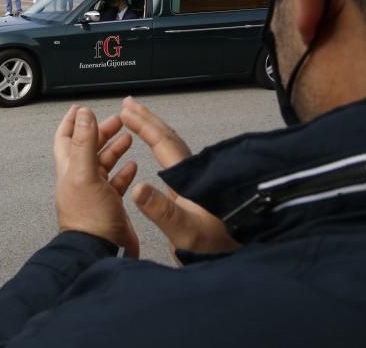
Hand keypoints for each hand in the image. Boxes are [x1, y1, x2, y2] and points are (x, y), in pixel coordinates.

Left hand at [54, 105, 138, 254]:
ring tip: (128, 137)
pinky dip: (124, 171)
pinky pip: (116, 183)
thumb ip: (84, 142)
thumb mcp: (85, 173)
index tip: (81, 108)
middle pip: (88, 148)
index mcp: (69, 168)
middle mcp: (79, 179)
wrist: (98, 251)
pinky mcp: (109, 205)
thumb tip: (83, 113)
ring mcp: (94, 192)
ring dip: (114, 149)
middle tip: (116, 120)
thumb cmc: (88, 218)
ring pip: (103, 163)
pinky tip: (132, 166)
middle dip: (100, 131)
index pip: (65, 138)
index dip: (72, 121)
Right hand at [120, 97, 238, 259]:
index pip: (163, 144)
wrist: (238, 261)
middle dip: (148, 119)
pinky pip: (175, 159)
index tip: (127, 111)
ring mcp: (196, 181)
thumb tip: (137, 188)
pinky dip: (161, 146)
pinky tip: (156, 151)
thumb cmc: (215, 247)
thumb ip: (162, 211)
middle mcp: (195, 175)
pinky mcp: (196, 190)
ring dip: (154, 130)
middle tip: (130, 104)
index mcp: (191, 178)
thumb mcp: (186, 232)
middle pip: (170, 138)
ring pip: (174, 146)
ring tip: (138, 120)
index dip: (144, 125)